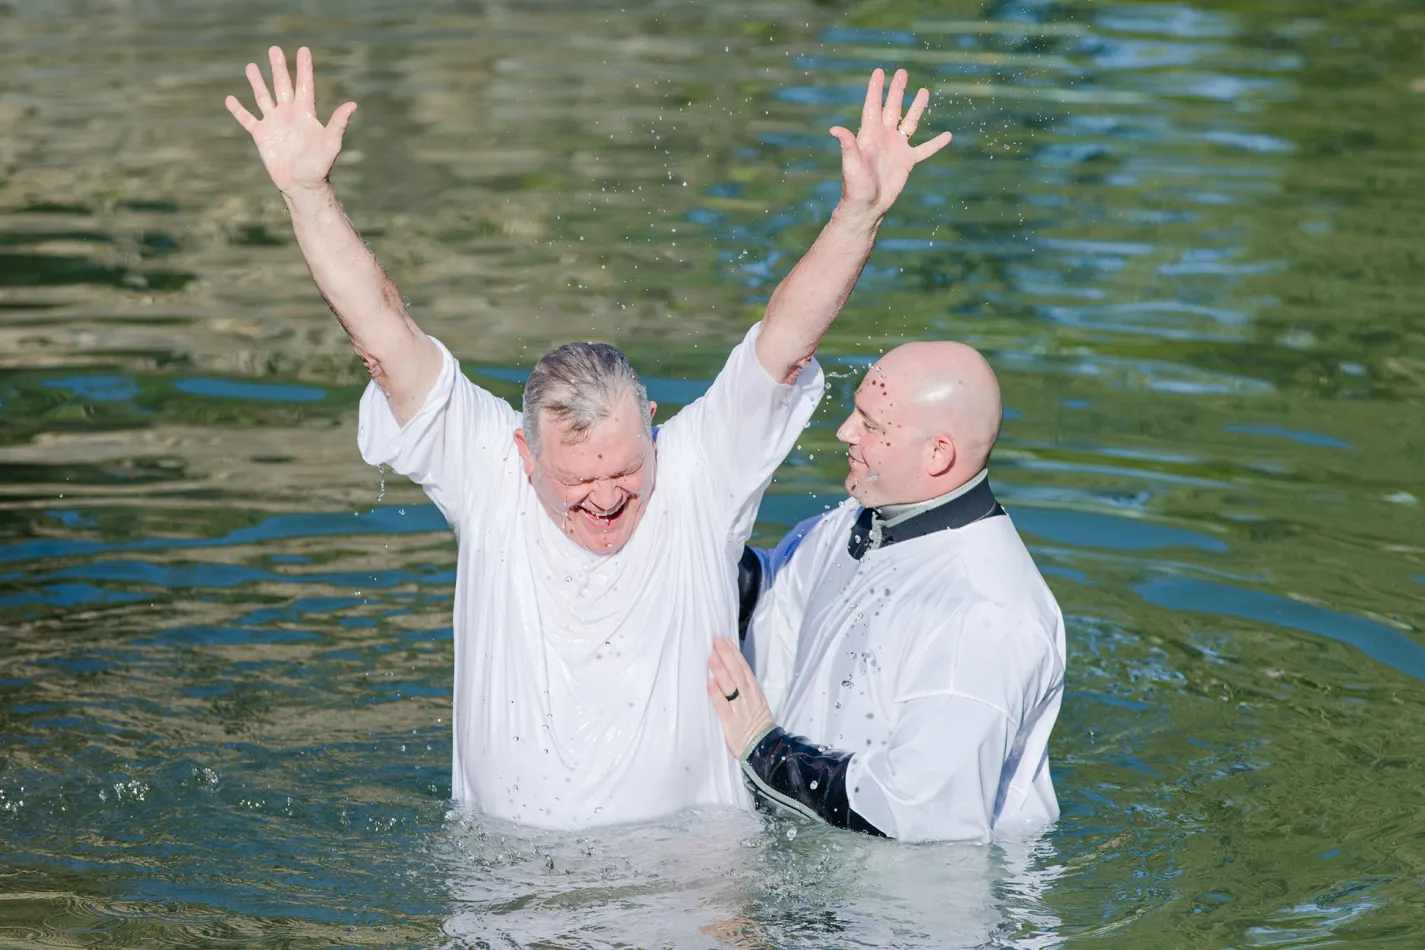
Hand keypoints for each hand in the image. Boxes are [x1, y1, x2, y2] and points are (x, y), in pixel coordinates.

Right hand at [225, 46, 357, 195]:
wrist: (302, 185)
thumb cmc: (320, 166)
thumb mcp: (331, 143)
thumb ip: (339, 123)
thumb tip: (353, 105)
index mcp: (306, 113)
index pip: (305, 85)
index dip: (304, 68)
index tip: (303, 50)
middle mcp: (289, 114)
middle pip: (282, 85)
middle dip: (278, 68)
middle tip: (274, 49)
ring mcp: (274, 123)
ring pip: (263, 97)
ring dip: (257, 82)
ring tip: (250, 66)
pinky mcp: (261, 135)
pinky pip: (247, 119)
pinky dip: (238, 110)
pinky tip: (230, 99)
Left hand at [707, 638, 774, 758]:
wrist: (764, 750)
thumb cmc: (756, 725)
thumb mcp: (754, 703)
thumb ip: (743, 689)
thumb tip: (728, 671)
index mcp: (755, 692)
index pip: (744, 668)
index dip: (734, 654)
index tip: (725, 640)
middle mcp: (748, 697)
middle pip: (737, 673)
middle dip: (727, 656)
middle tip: (716, 641)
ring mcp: (740, 709)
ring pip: (731, 686)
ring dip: (721, 671)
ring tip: (712, 657)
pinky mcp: (731, 723)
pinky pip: (723, 706)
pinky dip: (716, 694)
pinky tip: (709, 683)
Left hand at [830, 68, 952, 218]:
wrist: (867, 206)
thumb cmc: (855, 186)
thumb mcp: (850, 164)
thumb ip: (847, 145)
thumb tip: (834, 129)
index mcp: (869, 134)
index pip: (873, 106)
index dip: (876, 89)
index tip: (879, 72)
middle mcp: (883, 137)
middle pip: (892, 108)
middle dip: (897, 90)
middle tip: (903, 72)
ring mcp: (897, 148)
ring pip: (909, 123)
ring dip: (917, 108)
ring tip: (924, 91)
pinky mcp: (907, 161)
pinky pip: (925, 149)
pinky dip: (936, 143)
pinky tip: (947, 135)